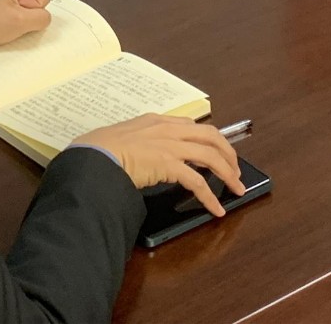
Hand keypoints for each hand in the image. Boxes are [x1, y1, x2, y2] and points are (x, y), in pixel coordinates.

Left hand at [0, 0, 54, 46]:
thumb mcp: (20, 22)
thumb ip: (42, 18)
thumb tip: (45, 17)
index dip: (35, 6)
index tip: (17, 11)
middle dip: (28, 11)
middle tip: (10, 15)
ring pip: (30, 3)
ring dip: (22, 15)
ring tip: (5, 18)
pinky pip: (21, 6)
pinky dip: (15, 15)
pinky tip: (2, 18)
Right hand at [75, 115, 243, 215]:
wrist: (94, 154)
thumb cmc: (99, 147)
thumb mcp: (122, 136)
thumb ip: (137, 140)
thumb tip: (140, 154)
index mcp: (157, 120)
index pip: (192, 126)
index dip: (209, 140)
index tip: (216, 151)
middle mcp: (168, 129)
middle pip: (211, 136)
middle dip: (228, 153)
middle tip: (235, 170)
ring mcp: (170, 145)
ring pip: (211, 155)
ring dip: (228, 173)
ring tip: (236, 188)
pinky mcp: (169, 164)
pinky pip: (198, 182)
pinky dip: (210, 197)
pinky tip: (216, 209)